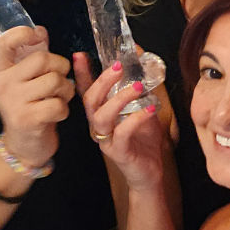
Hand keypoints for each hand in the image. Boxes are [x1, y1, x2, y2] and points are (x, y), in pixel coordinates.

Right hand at [0, 25, 72, 167]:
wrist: (23, 146)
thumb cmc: (29, 108)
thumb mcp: (25, 81)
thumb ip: (32, 57)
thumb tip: (40, 30)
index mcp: (0, 71)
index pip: (3, 42)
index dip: (22, 33)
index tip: (38, 35)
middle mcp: (3, 84)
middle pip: (42, 59)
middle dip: (61, 68)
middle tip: (59, 80)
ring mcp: (13, 102)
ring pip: (55, 81)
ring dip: (66, 90)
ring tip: (59, 98)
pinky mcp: (27, 119)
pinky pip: (58, 104)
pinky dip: (64, 109)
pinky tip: (56, 114)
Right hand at [74, 54, 165, 191]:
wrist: (149, 173)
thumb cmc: (144, 141)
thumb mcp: (142, 110)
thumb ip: (139, 92)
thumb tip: (144, 65)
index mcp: (102, 114)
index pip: (87, 91)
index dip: (82, 74)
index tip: (80, 55)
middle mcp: (99, 127)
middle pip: (91, 101)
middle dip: (102, 81)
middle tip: (118, 66)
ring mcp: (106, 141)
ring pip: (102, 117)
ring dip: (119, 98)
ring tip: (138, 86)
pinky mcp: (119, 153)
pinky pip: (122, 134)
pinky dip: (136, 119)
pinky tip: (150, 108)